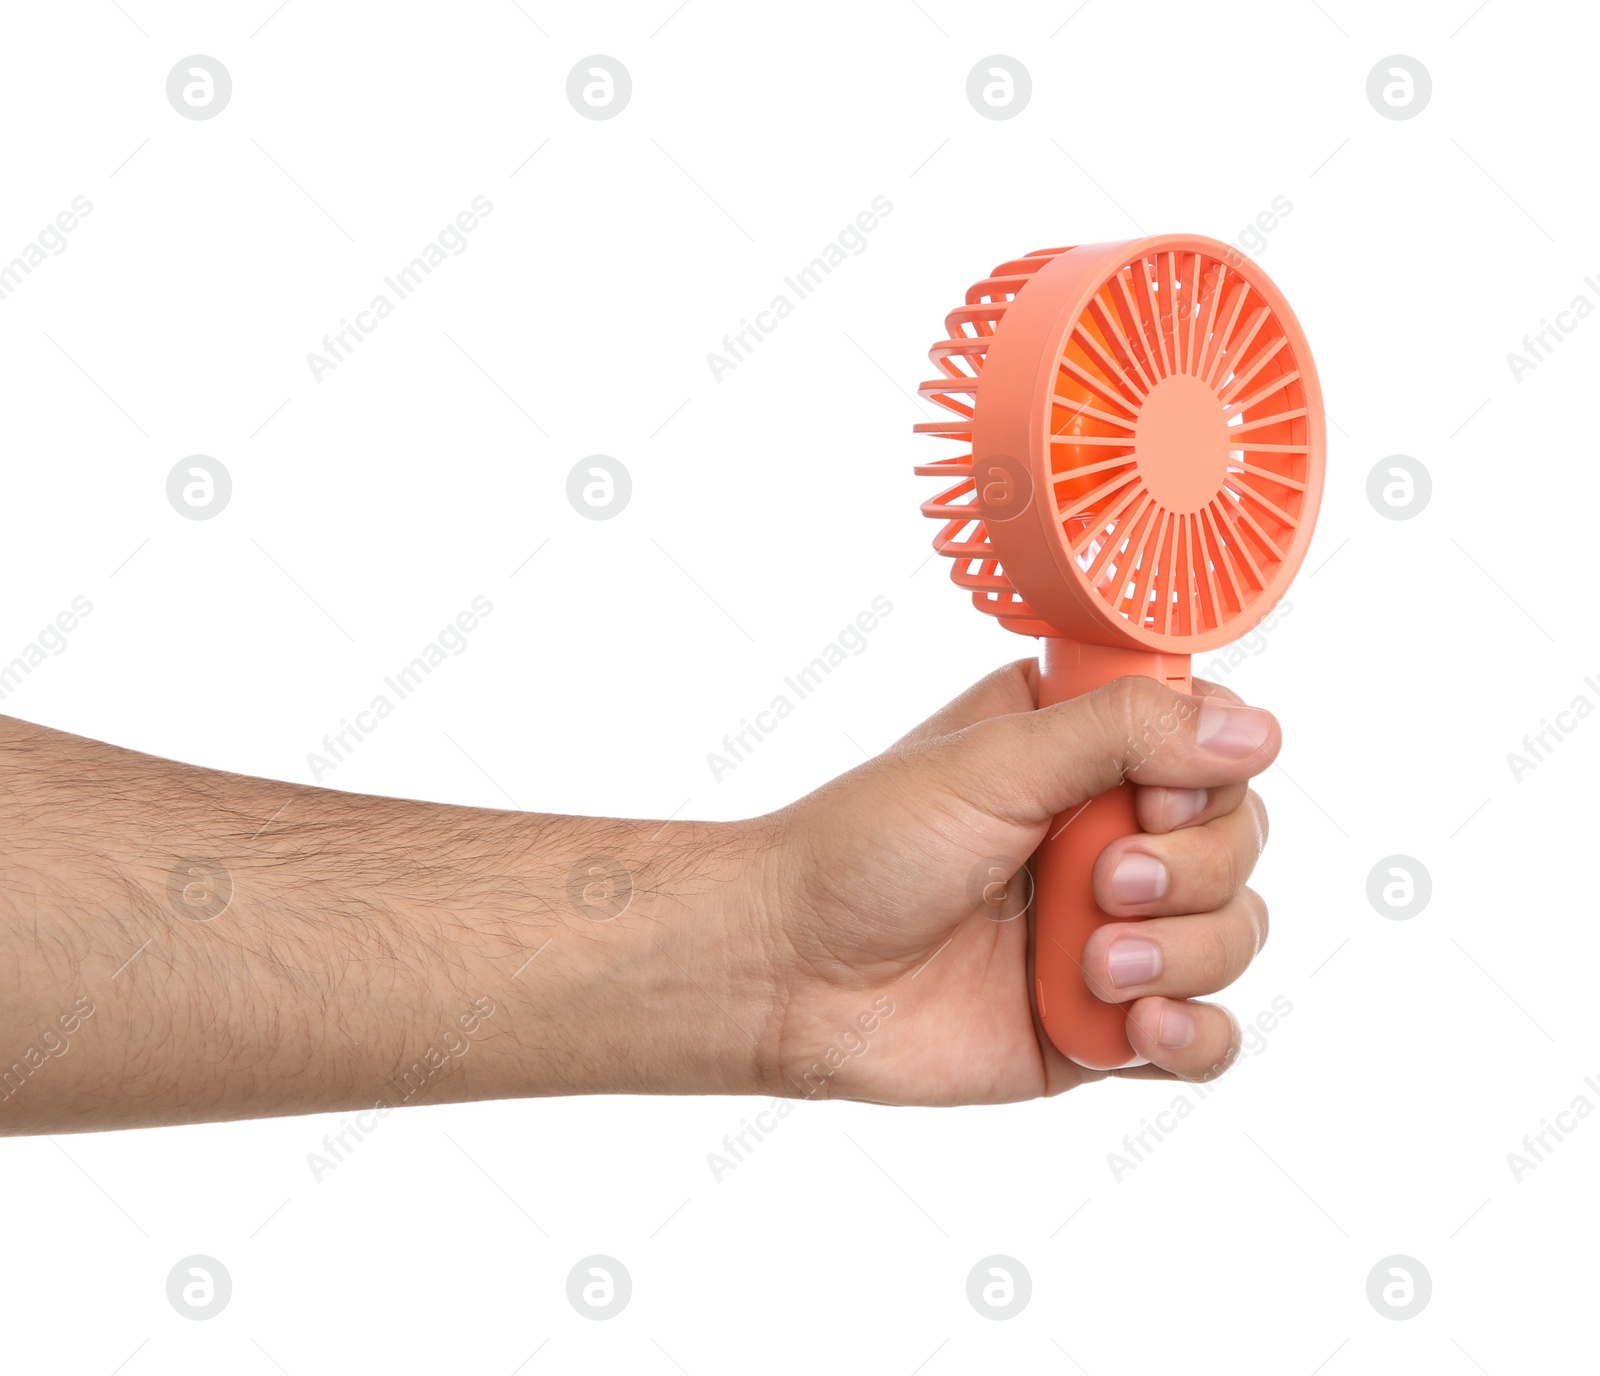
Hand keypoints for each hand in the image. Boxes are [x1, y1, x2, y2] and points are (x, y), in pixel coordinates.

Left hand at [751, 661, 1279, 1104]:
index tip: (1150, 801)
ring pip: (1236, 937)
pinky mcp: (1103, 1023)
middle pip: (1239, 842)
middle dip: (1189, 872)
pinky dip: (1194, 1033)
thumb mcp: (995, 760)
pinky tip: (1139, 1026)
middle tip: (1100, 884)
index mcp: (1082, 750)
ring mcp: (1112, 932)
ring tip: (1091, 964)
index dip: (1209, 777)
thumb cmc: (865, 847)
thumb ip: (1124, 732)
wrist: (793, 971)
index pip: (1216, 743)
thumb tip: (1256, 729)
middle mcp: (1108, 833)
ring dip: (1183, 954)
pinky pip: (1207, 1037)